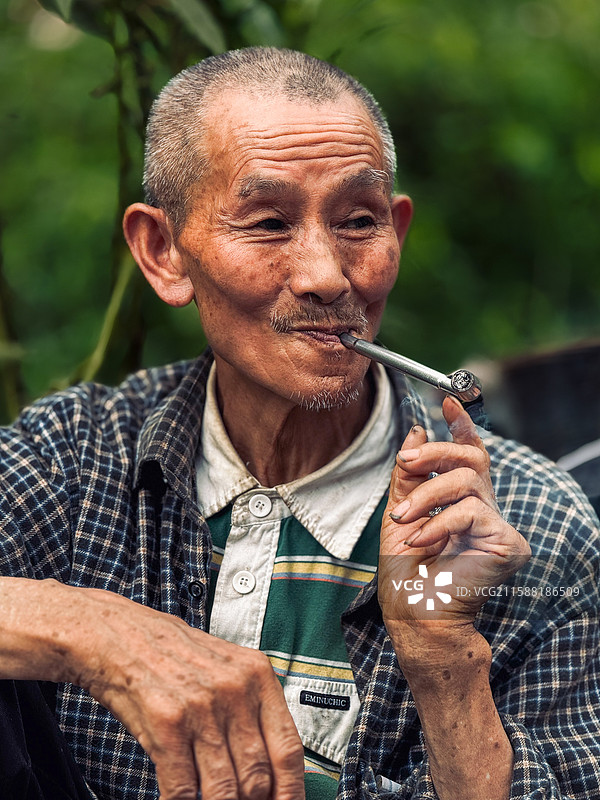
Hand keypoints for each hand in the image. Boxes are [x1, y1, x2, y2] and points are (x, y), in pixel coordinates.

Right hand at [72, 590, 304, 799]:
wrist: (121, 635)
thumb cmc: (175, 657)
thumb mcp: (227, 671)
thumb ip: (252, 713)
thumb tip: (271, 774)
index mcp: (257, 675)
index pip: (288, 749)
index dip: (290, 790)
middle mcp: (234, 690)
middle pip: (257, 777)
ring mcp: (201, 707)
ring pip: (223, 791)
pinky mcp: (167, 724)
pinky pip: (183, 789)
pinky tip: (180, 799)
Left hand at [378, 395, 529, 625]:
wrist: (414, 613)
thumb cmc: (406, 570)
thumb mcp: (400, 511)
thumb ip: (410, 474)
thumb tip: (418, 432)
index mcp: (461, 501)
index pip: (470, 456)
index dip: (462, 427)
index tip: (449, 401)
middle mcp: (484, 509)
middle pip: (471, 459)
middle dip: (435, 454)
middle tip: (406, 462)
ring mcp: (498, 526)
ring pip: (466, 482)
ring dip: (426, 496)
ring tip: (404, 520)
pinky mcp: (508, 543)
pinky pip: (471, 512)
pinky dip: (438, 522)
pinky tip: (421, 539)